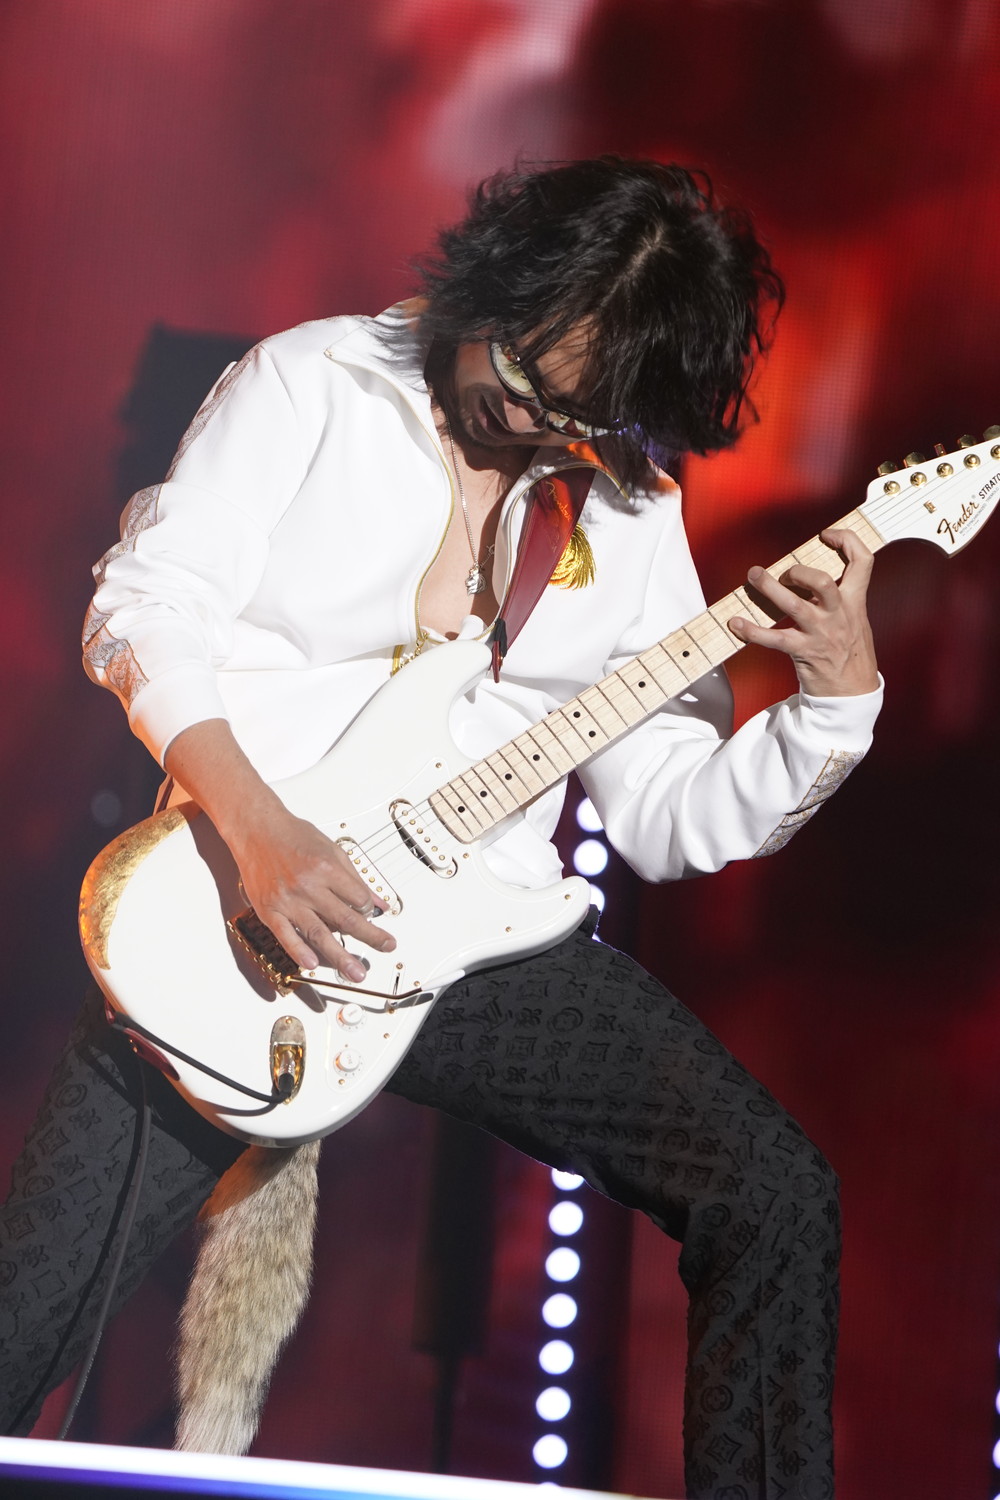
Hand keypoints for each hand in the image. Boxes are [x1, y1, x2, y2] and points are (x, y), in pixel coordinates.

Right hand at [229, 800, 395, 980]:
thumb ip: (356, 879)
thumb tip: (378, 903)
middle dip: (370, 937)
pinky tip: (312, 964)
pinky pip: (286, 936)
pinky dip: (300, 951)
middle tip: (385, 948)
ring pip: (319, 933)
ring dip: (340, 956)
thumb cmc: (293, 836)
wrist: (256, 830)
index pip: (358, 899)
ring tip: (356, 973)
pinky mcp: (269, 910)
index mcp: (326, 868)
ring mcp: (288, 900)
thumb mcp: (332, 851)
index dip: (368, 909)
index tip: (369, 914)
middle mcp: (308, 886)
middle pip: (346, 919)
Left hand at [727, 527, 878, 696]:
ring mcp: (820, 634)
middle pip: (821, 582)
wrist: (852, 693)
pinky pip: (773, 639)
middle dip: (798, 571)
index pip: (863, 562)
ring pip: (793, 605)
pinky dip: (751, 630)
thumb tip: (810, 574)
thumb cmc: (849, 652)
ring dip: (769, 588)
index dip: (847, 540)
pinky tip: (736, 623)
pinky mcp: (803, 653)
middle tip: (784, 572)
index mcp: (855, 602)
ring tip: (754, 576)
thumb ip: (839, 597)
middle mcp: (838, 615)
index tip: (827, 535)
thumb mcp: (854, 619)